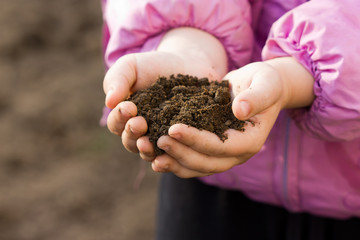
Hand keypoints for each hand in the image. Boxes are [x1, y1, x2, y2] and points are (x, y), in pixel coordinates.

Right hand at [103, 27, 227, 156]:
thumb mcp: (131, 66)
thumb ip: (118, 79)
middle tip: (139, 123)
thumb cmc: (154, 66)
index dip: (119, 118)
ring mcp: (161, 138)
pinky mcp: (181, 141)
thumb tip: (109, 102)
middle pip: (130, 142)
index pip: (116, 124)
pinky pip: (173, 153)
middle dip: (132, 134)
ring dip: (146, 150)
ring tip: (149, 142)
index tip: (128, 107)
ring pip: (149, 152)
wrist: (187, 64)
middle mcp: (141, 132)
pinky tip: (171, 150)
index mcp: (125, 117)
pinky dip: (169, 155)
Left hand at [152, 58, 313, 177]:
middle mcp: (237, 154)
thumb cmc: (265, 83)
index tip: (173, 128)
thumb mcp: (265, 84)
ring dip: (174, 162)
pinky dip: (174, 161)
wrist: (262, 89)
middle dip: (181, 152)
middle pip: (206, 162)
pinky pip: (192, 162)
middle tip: (158, 139)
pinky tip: (155, 156)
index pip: (221, 146)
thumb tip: (240, 109)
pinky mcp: (212, 151)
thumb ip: (256, 97)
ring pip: (196, 167)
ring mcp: (224, 156)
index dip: (197, 139)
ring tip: (151, 154)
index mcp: (250, 141)